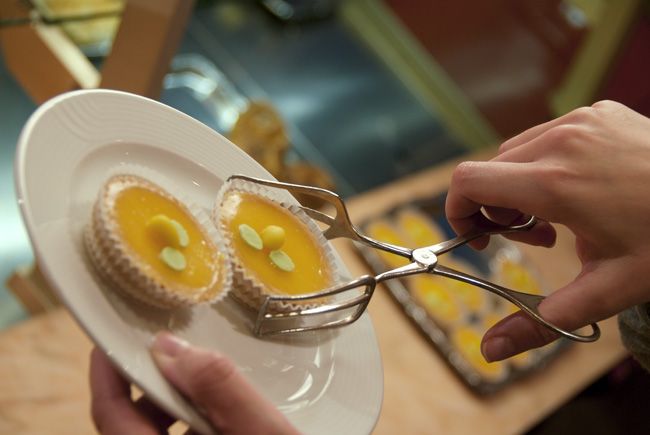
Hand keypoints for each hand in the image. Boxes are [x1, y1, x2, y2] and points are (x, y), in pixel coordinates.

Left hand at [90, 332, 298, 434]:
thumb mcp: (264, 433)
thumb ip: (220, 389)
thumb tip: (169, 348)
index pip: (111, 418)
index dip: (106, 376)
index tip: (110, 341)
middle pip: (128, 427)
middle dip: (149, 389)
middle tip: (177, 359)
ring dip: (172, 409)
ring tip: (209, 390)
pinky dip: (190, 428)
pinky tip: (222, 419)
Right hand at [445, 100, 649, 360]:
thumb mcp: (607, 289)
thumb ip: (541, 321)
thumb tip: (489, 350)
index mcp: (554, 184)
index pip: (467, 183)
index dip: (458, 212)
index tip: (481, 239)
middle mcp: (560, 142)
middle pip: (489, 171)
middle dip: (496, 208)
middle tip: (536, 238)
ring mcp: (580, 121)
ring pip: (515, 152)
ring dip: (519, 185)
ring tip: (560, 215)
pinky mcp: (597, 112)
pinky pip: (546, 136)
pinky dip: (544, 163)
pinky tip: (580, 188)